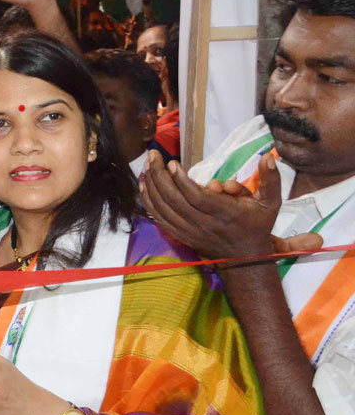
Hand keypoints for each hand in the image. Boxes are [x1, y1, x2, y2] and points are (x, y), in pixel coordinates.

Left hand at [141, 150, 280, 259]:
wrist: (245, 258)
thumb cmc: (256, 225)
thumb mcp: (271, 203)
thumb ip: (271, 180)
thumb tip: (267, 158)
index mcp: (225, 214)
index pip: (198, 198)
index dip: (182, 181)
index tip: (173, 163)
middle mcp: (204, 224)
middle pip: (174, 201)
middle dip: (160, 176)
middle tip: (153, 156)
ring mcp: (190, 231)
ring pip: (163, 209)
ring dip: (151, 186)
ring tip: (147, 165)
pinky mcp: (181, 235)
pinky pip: (160, 219)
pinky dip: (149, 202)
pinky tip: (144, 186)